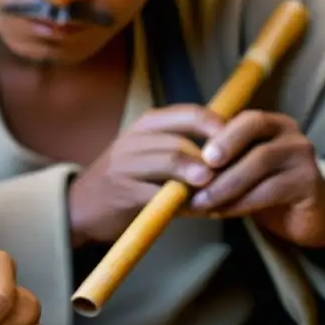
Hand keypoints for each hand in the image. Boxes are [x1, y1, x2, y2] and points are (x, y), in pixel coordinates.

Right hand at [68, 104, 225, 246]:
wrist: (80, 207)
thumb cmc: (125, 179)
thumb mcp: (148, 152)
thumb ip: (181, 147)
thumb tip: (232, 148)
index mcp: (144, 126)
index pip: (189, 114)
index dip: (219, 127)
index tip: (243, 144)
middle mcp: (133, 140)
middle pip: (182, 142)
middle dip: (212, 161)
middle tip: (236, 176)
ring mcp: (125, 165)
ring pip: (172, 163)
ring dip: (201, 180)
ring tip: (218, 192)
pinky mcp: (123, 192)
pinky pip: (162, 194)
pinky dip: (186, 203)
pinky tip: (199, 210)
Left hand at [188, 110, 324, 247]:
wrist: (301, 215)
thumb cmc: (257, 187)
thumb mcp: (233, 168)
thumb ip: (211, 161)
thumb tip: (166, 167)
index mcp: (265, 122)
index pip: (236, 112)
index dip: (210, 127)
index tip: (182, 149)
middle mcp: (287, 131)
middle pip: (252, 125)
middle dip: (220, 145)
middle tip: (194, 170)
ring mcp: (301, 155)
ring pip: (258, 161)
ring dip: (223, 184)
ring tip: (198, 202)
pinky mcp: (308, 183)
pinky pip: (269, 190)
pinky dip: (239, 203)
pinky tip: (218, 212)